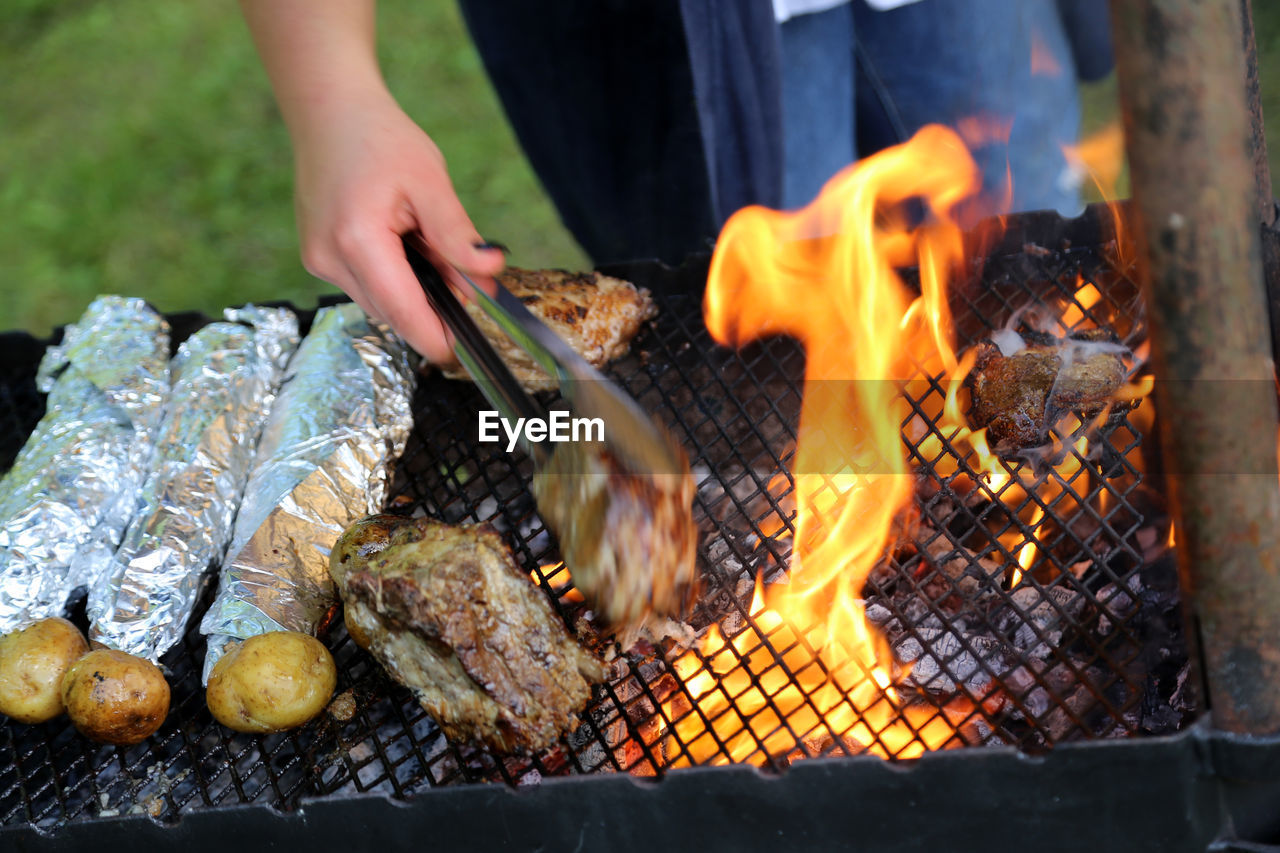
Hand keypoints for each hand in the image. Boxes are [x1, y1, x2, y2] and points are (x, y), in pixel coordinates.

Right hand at [292, 91, 504, 361]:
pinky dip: (392, 277)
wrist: (329, 112)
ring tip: (424, 242)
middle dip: (432, 305)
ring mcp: (318, 260)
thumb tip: (489, 273)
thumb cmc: (379, 138)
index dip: (436, 338)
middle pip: (394, 312)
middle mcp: (329, 258)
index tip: (464, 352)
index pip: (403, 312)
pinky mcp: (318, 258)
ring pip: (379, 303)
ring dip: (411, 290)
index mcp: (357, 240)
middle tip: (459, 271)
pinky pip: (365, 286)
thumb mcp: (430, 181)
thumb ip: (457, 235)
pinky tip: (401, 242)